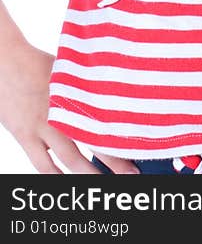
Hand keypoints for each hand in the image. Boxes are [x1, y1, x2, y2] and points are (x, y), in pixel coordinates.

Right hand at [0, 40, 137, 173]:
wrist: (7, 62)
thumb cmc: (43, 62)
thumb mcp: (72, 68)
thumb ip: (92, 81)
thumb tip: (119, 86)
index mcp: (81, 95)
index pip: (109, 121)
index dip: (125, 138)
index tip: (143, 150)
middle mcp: (65, 113)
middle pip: (95, 143)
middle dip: (115, 163)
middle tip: (132, 176)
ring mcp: (44, 127)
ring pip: (71, 159)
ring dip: (88, 174)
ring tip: (104, 185)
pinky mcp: (24, 136)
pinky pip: (42, 164)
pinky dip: (55, 176)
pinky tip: (66, 184)